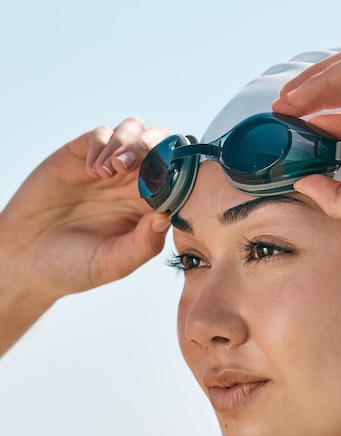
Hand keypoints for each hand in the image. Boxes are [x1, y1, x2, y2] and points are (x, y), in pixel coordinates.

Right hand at [0, 117, 170, 302]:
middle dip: (156, 149)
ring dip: (130, 143)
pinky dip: (101, 144)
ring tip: (111, 171)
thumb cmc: (77, 266)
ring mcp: (108, 168)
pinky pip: (100, 134)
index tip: (167, 184)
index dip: (179, 174)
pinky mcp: (79, 156)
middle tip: (136, 168)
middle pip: (161, 146)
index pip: (178, 179)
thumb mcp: (116, 262)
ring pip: (135, 130)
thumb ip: (144, 243)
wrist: (27, 260)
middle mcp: (134, 183)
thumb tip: (167, 215)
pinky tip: (92, 172)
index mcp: (150, 208)